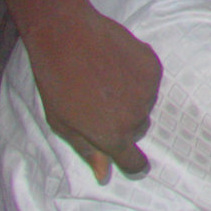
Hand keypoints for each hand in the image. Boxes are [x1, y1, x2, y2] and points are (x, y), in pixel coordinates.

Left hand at [24, 4, 159, 182]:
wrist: (67, 36)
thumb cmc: (56, 82)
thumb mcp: (63, 123)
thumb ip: (88, 149)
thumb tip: (104, 175)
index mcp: (111, 135)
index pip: (134, 163)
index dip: (132, 163)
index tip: (129, 159)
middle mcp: (135, 116)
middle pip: (138, 129)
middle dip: (123, 121)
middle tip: (98, 102)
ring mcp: (148, 91)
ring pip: (144, 104)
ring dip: (130, 97)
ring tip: (104, 79)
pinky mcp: (154, 67)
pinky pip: (149, 81)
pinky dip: (137, 77)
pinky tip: (115, 64)